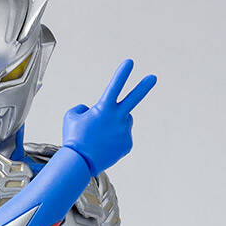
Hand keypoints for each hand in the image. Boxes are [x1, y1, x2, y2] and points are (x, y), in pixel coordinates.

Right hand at [62, 59, 155, 175]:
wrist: (79, 163)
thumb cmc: (73, 138)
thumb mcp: (72, 117)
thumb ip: (83, 108)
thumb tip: (92, 110)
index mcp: (103, 109)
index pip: (115, 86)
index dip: (122, 74)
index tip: (130, 62)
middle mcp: (117, 119)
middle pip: (133, 99)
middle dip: (144, 87)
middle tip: (154, 77)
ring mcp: (124, 132)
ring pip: (124, 120)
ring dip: (115, 123)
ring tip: (101, 136)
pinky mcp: (127, 144)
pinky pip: (123, 136)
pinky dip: (115, 138)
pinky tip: (104, 145)